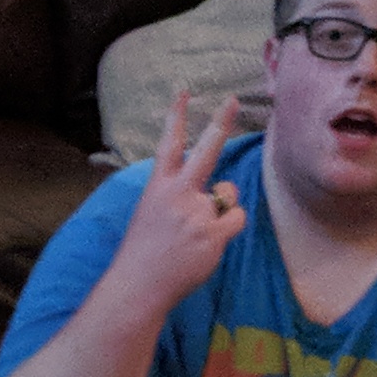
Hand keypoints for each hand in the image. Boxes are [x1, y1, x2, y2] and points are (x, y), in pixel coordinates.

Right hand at [98, 93, 245, 312]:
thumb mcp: (151, 214)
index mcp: (158, 186)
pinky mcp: (213, 233)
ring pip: (229, 193)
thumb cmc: (145, 251)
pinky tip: (209, 242)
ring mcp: (197, 212)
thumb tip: (217, 193)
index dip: (177, 116)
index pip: (169, 144)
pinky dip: (229, 228)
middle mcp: (178, 193)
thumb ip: (180, 197)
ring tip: (198, 232)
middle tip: (232, 99)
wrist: (139, 284)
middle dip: (220, 122)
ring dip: (222, 207)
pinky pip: (237, 218)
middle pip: (206, 150)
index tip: (184, 92)